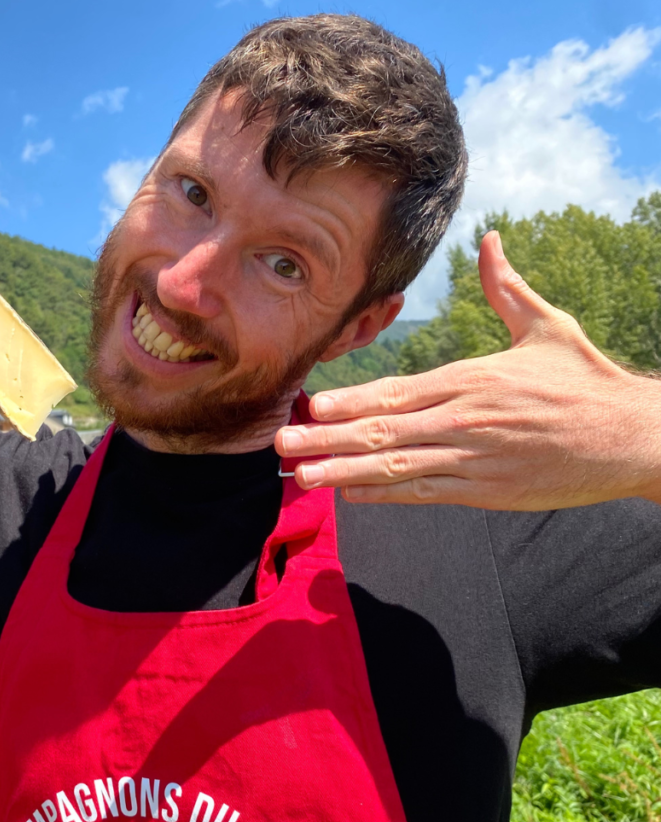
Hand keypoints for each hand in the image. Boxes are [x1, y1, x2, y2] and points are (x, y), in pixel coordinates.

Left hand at [276, 231, 660, 509]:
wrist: (631, 438)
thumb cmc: (586, 381)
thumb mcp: (547, 328)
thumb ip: (506, 289)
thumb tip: (489, 240)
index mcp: (472, 379)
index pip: (397, 391)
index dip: (350, 400)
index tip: (311, 403)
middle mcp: (463, 421)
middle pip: (381, 431)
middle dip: (326, 438)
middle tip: (281, 444)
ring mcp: (471, 460)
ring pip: (394, 467)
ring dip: (342, 472)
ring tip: (302, 477)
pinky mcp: (484, 492)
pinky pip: (422, 494)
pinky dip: (384, 495)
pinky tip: (348, 494)